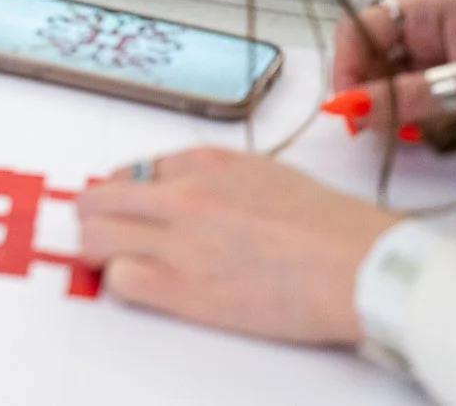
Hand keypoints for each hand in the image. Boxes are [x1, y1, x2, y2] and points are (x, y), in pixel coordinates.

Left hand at [76, 150, 396, 346]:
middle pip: (97, 199)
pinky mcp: (186, 290)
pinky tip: (142, 287)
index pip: (133, 171)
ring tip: (117, 263)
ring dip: (99, 251)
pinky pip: (121, 280)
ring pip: (95, 238)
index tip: (123, 207)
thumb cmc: (332, 228)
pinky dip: (121, 284)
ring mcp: (181, 242)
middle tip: (103, 233)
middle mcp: (186, 196)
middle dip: (94, 218)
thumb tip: (183, 188)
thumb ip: (220, 177)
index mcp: (209, 165)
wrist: (360, 267)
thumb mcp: (270, 175)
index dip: (122, 194)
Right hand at [331, 0, 455, 146]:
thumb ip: (412, 98)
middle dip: (368, 95)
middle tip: (376, 132)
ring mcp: (432, 62)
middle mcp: (422, 32)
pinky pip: (407, 106)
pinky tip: (426, 136)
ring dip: (390, 114)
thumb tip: (351, 109)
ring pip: (384, 87)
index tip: (348, 109)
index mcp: (426, 11)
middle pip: (367, 60)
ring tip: (411, 134)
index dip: (346, 66)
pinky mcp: (444, 90)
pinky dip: (409, 125)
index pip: (360, 29)